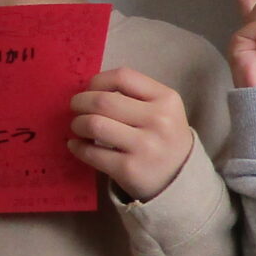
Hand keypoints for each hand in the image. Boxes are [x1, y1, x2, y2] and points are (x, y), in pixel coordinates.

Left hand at [69, 68, 194, 203]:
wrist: (179, 179)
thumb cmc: (163, 137)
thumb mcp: (164, 109)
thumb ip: (135, 95)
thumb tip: (89, 90)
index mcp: (167, 99)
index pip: (122, 77)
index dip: (98, 81)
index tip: (90, 90)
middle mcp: (159, 121)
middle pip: (103, 100)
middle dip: (80, 102)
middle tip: (76, 108)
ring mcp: (145, 147)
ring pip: (94, 124)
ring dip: (77, 124)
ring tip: (78, 127)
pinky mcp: (129, 169)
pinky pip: (91, 153)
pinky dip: (77, 147)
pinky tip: (77, 145)